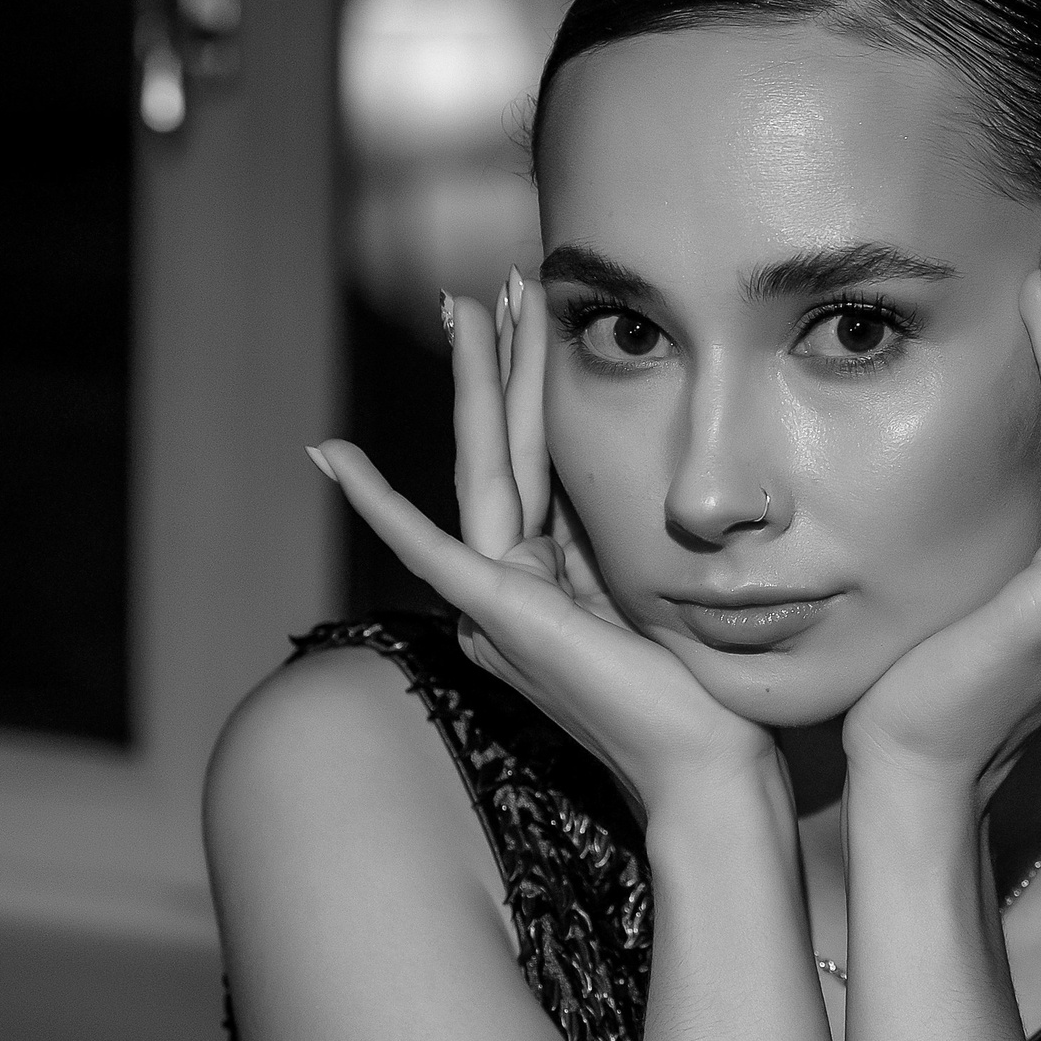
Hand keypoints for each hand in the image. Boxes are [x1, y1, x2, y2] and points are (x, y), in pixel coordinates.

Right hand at [308, 272, 776, 826]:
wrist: (708, 757)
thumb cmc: (701, 688)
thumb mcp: (658, 584)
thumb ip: (620, 533)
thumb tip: (623, 475)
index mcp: (549, 573)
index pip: (537, 457)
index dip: (533, 382)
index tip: (538, 314)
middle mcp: (514, 579)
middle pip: (502, 447)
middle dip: (497, 360)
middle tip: (490, 284)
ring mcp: (499, 595)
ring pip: (482, 465)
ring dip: (472, 381)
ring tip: (464, 305)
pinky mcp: (493, 613)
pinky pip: (426, 547)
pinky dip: (376, 503)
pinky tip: (331, 458)